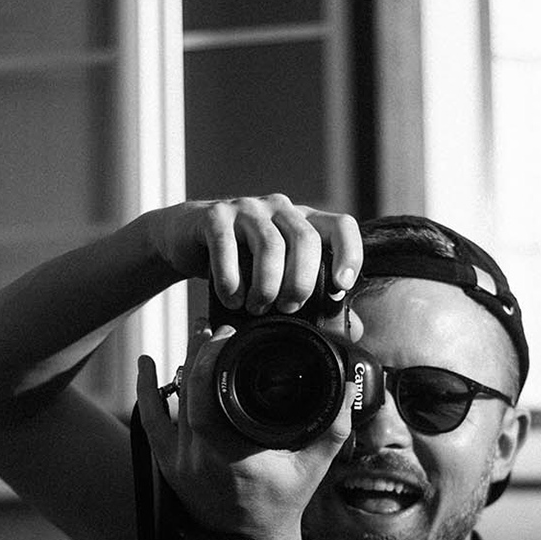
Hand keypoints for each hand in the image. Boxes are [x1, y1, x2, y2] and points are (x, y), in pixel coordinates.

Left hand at [135, 327, 356, 539]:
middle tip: (215, 327)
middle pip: (185, 393)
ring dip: (180, 366)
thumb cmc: (282, 504)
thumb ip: (334, 428)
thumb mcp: (313, 467)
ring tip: (197, 336)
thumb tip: (348, 386)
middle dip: (199, 354)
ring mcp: (177, 463)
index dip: (208, 362)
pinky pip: (150, 422)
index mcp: (229, 458)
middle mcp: (197, 460)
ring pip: (168, 402)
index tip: (227, 336)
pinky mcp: (168, 465)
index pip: (205, 401)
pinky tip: (147, 364)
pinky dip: (147, 391)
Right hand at [143, 194, 361, 314]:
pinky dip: (231, 280)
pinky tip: (231, 298)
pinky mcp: (215, 216)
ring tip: (256, 307)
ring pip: (270, 245)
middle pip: (305, 240)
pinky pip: (227, 247)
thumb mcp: (279, 275)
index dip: (349, 254)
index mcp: (304, 221)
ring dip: (266, 285)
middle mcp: (280, 209)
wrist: (187, 240)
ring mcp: (247, 209)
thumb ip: (312, 294)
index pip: (341, 225)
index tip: (342, 286)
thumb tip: (353, 330)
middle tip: (287, 308)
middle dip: (300, 282)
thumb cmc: (241, 263)